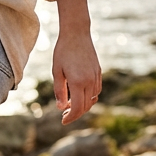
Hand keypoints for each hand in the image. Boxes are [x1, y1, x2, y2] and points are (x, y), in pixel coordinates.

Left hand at [52, 0, 101, 125]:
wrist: (76, 34)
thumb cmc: (63, 52)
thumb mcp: (56, 72)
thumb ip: (59, 91)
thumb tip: (61, 107)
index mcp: (78, 83)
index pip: (77, 108)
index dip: (70, 117)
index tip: (63, 121)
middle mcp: (90, 82)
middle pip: (86, 106)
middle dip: (75, 114)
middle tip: (64, 115)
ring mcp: (96, 77)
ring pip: (92, 100)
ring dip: (82, 106)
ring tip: (69, 105)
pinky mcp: (98, 72)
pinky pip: (96, 91)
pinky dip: (89, 97)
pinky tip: (79, 94)